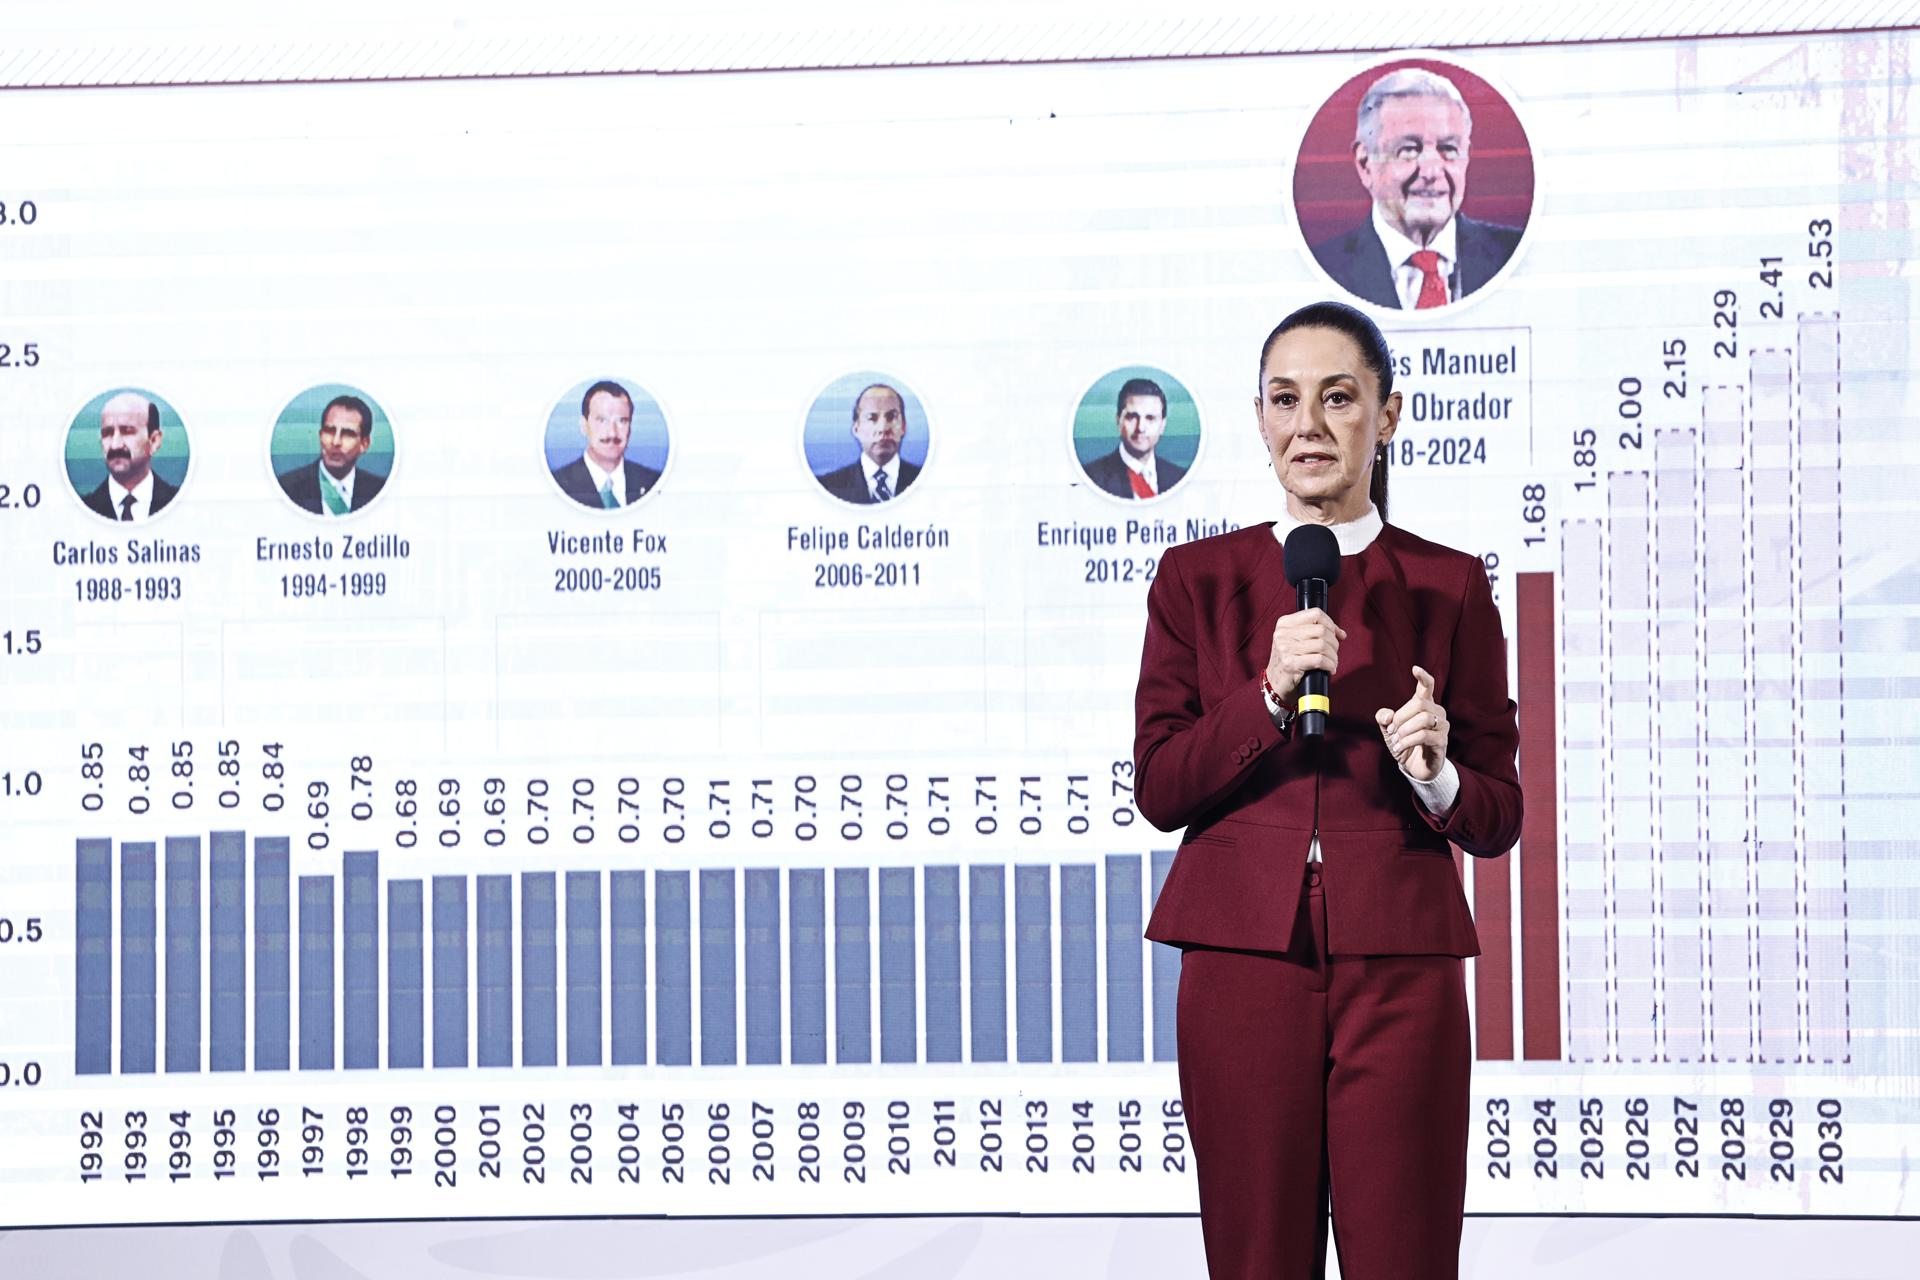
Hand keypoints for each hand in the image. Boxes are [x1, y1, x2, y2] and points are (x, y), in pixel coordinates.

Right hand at [1265, 608, 1344, 704]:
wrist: (1275, 683)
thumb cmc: (1290, 660)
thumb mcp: (1296, 640)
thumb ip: (1315, 632)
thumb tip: (1340, 633)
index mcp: (1285, 623)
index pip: (1315, 613)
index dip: (1330, 624)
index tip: (1335, 634)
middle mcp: (1283, 633)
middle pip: (1321, 630)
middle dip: (1334, 643)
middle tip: (1333, 653)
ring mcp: (1285, 648)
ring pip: (1322, 645)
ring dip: (1333, 656)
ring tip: (1332, 662)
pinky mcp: (1290, 663)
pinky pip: (1320, 659)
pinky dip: (1330, 665)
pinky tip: (1329, 669)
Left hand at [1376, 665, 1447, 781]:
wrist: (1415, 767)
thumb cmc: (1405, 744)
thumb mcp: (1389, 731)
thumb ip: (1384, 719)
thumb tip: (1387, 715)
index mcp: (1424, 705)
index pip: (1427, 686)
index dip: (1422, 677)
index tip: (1415, 668)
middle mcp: (1436, 712)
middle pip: (1420, 703)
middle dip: (1400, 717)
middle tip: (1391, 731)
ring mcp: (1442, 726)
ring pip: (1423, 719)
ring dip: (1404, 730)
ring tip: (1396, 741)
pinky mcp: (1442, 741)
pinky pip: (1424, 735)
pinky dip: (1407, 741)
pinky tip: (1399, 747)